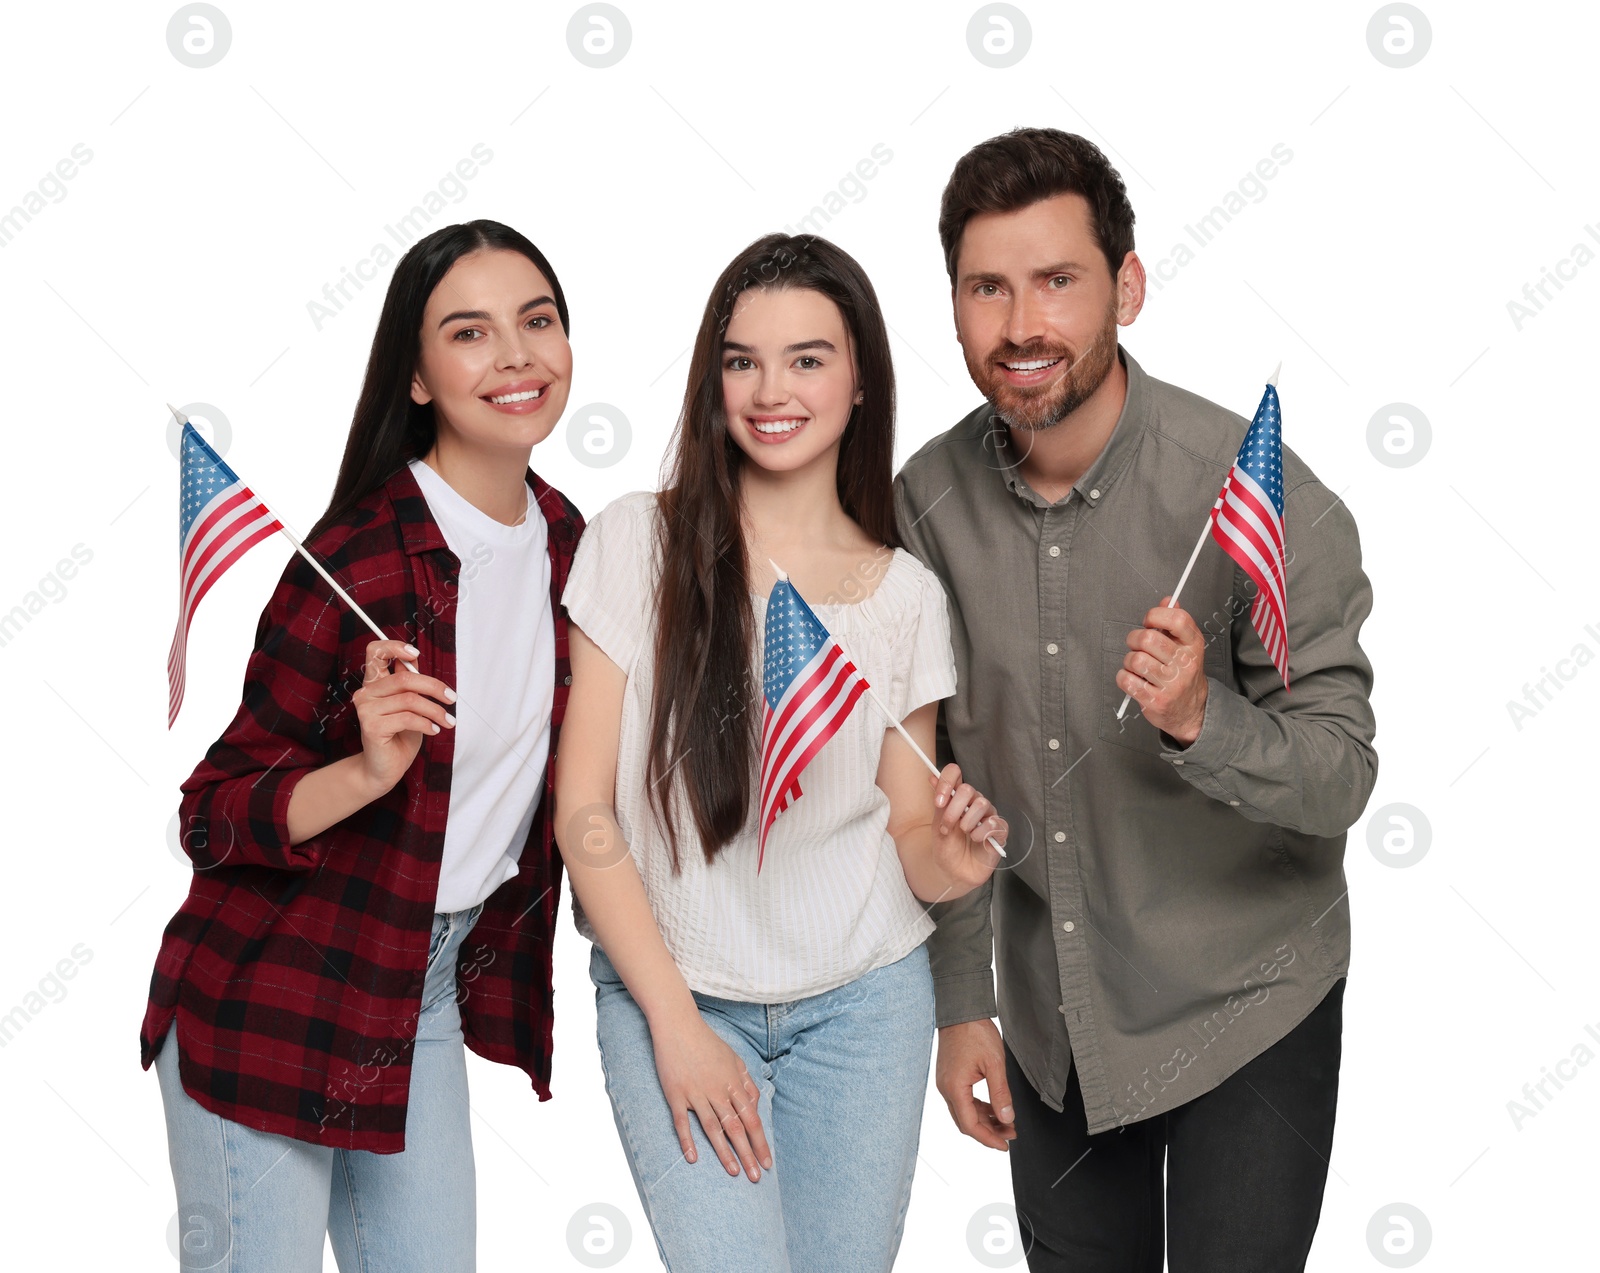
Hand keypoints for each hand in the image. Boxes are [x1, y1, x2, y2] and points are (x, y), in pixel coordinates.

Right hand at [350, 640, 456, 794]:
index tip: (416, 654)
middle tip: (452, 698)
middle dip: (434, 687)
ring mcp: (366, 709)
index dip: (394, 646)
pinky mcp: (371, 726)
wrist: (385, 768)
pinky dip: (427, 724)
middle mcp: (366, 692)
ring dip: (436, 711)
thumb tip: (416, 661)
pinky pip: (407, 718)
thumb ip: (410, 684)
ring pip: (410, 700)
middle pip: (404, 677)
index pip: (375, 652)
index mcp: (374, 683)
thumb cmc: (400, 735)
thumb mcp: (410, 705)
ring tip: (448, 721)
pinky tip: (434, 730)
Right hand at [651, 1013, 771, 1181]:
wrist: (678, 1025)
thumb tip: (756, 1105)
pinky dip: (687, 1140)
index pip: (752, 1119)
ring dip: (724, 1152)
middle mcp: (718, 1090)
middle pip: (737, 1127)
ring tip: (733, 1173)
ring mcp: (696, 1093)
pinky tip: (693, 1158)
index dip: (760, 1142)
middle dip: (748, 1154)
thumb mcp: (734, 1058)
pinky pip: (682, 1121)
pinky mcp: (676, 1094)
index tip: (767, 1163)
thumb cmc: (707, 1043)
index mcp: (733, 1083)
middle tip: (756, 1178)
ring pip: (713, 1128)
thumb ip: (746, 1082)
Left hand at [930, 763, 1006, 891]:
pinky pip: (994, 822)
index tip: (938, 801)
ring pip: (982, 803)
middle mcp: (974, 802)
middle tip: (947, 826)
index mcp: (958, 798)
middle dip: (953, 809)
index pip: (955, 773)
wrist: (954, 873)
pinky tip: (976, 840)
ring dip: (967, 822)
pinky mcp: (1000, 830)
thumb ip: (939, 802)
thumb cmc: (947, 848)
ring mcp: (988, 815)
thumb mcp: (938, 825)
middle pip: (967, 789)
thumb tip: (931, 777)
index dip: (946, 781)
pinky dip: (981, 832)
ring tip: (964, 834)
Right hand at [936, 1018, 1015, 1149]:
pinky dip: (978, 1108)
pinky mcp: (949, 1077)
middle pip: (966, 1122)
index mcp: (954, 1088)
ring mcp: (946, 1082)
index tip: (1004, 1145)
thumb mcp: (994, 1064)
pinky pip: (963, 1100)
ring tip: (1006, 1123)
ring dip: (984, 1120)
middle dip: (989, 1132)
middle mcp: (946, 1088)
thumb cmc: (975, 1033)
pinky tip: (993, 1108)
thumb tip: (1007, 1119)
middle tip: (1010, 1135)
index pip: (970, 1125)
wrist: (961, 1011)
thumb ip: (1000, 1094)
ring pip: (964, 1112)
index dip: (988, 1138)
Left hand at [1119, 597, 1207, 744]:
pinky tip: (1132, 679)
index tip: (1148, 621)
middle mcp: (1185, 663)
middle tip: (1136, 646)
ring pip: (1135, 659)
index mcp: (1193, 646)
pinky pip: (1127, 680)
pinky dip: (1123, 677)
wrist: (1191, 711)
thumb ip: (1175, 623)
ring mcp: (1171, 684)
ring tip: (1136, 665)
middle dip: (1134, 639)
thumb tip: (1168, 599)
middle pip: (1148, 639)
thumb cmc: (1183, 674)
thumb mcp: (1186, 647)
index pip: (1178, 619)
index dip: (1155, 615)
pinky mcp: (1156, 700)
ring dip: (1129, 660)